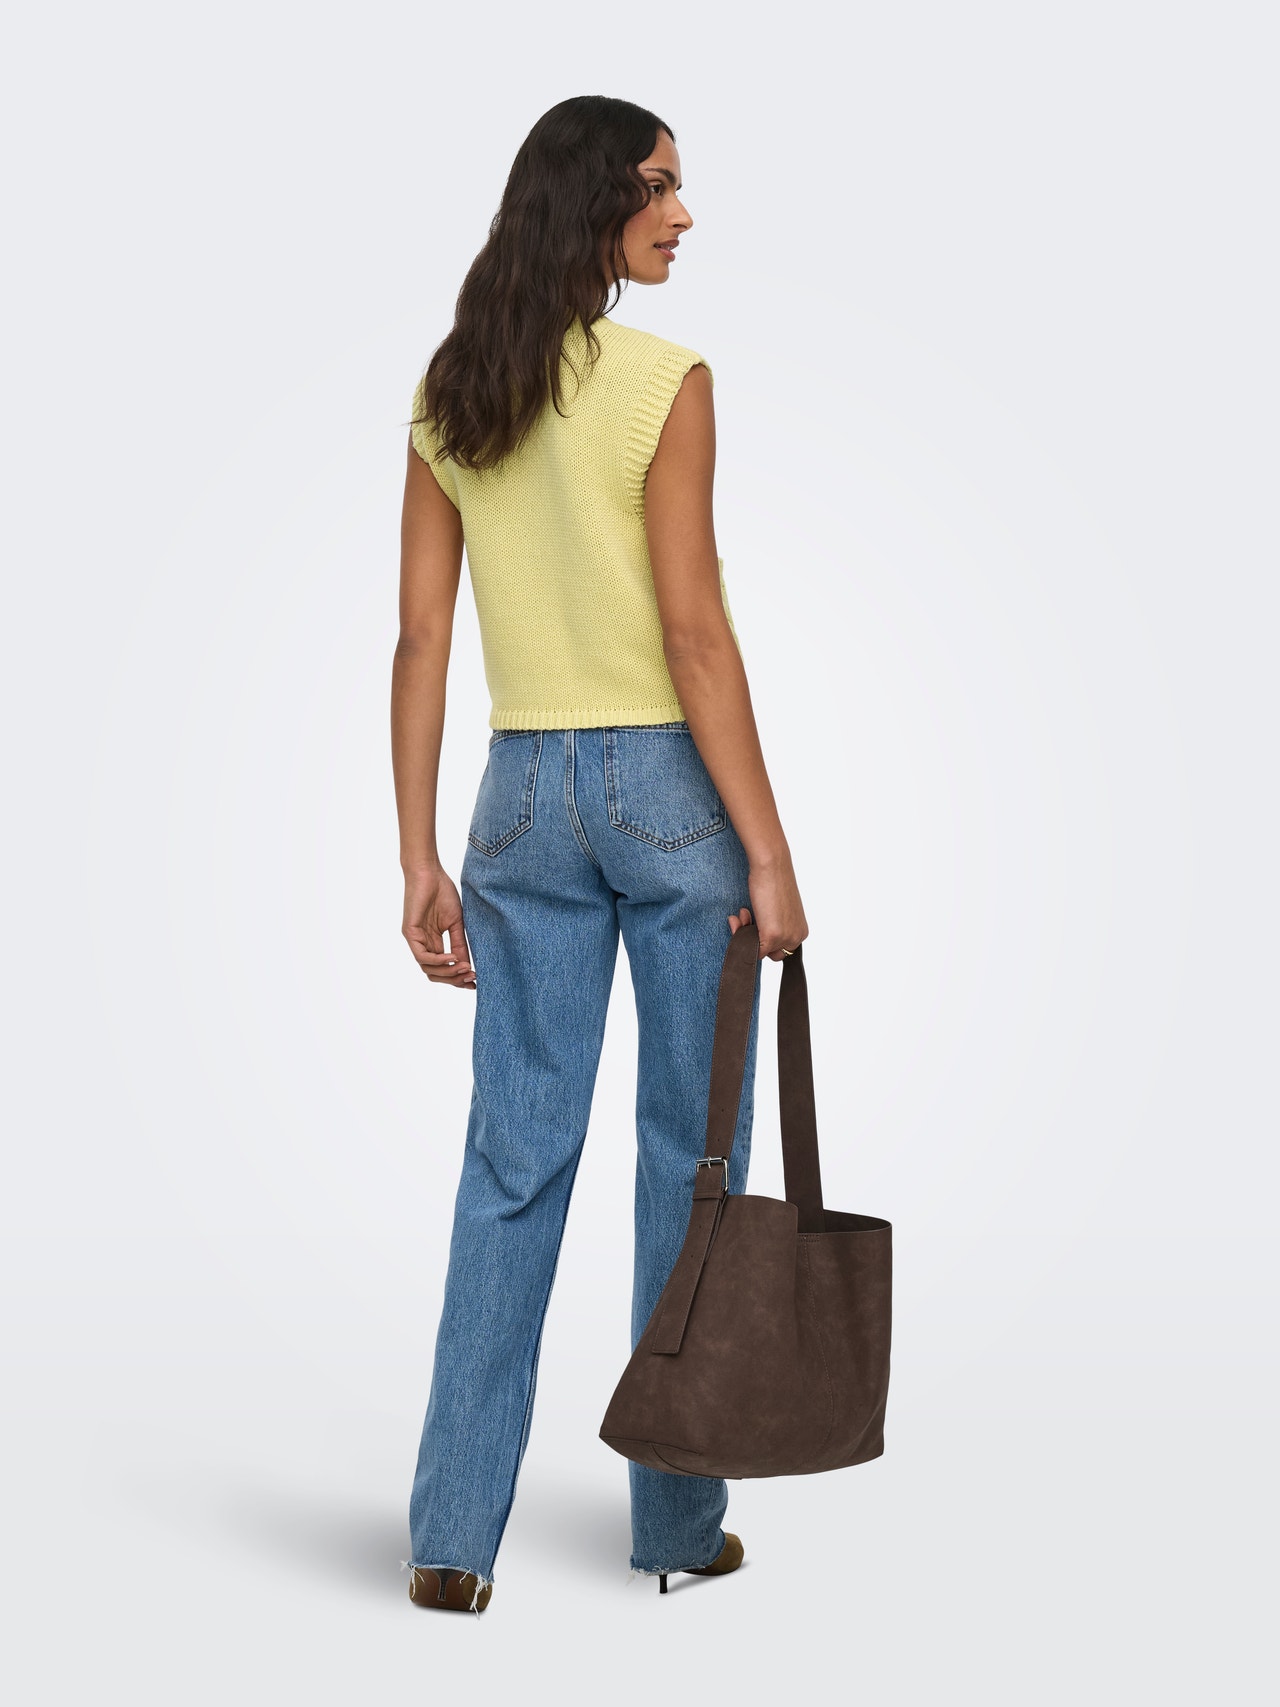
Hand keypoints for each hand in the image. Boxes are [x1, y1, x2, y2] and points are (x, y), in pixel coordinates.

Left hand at [402, 866, 475, 988]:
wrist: (429, 872)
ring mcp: (415, 939)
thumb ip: (460, 944)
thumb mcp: (457, 922)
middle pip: (435, 973)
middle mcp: (423, 944)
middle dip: (454, 979)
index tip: (476, 981)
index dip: (458, 977)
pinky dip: (438, 960)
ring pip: (428, 969)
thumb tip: (467, 965)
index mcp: (433, 942)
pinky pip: (422, 956)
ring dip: (448, 972)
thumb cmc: (442, 892)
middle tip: (472, 978)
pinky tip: (452, 958)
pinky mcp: (410, 933)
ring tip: (464, 968)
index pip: (444, 968)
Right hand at [728, 855, 808, 961]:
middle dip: (754, 938)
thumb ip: (772, 925)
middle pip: (771, 954)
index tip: (753, 920)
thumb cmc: (774, 880)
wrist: (772, 865)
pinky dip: (740, 937)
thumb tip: (756, 939)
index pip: (781, 949)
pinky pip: (753, 952)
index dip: (763, 937)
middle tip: (746, 917)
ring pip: (760, 953)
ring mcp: (785, 938)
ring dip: (745, 935)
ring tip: (743, 913)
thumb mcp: (776, 909)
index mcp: (801, 931)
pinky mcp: (772, 936)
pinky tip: (741, 915)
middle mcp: (797, 937)